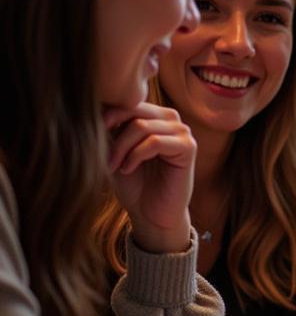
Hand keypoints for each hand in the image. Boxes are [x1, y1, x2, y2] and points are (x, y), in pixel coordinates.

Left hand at [105, 103, 195, 252]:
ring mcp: (181, 131)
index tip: (88, 136)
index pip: (127, 101)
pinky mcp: (188, 147)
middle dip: (112, 131)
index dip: (105, 115)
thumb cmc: (132, 184)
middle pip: (133, 109)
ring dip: (121, 148)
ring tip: (114, 166)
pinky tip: (128, 169)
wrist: (150, 214)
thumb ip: (108, 130)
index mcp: (153, 114)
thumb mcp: (114, 152)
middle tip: (100, 155)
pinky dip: (136, 155)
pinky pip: (155, 141)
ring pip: (142, 126)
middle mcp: (170, 118)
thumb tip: (91, 108)